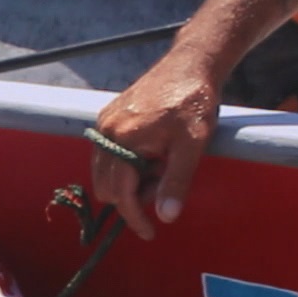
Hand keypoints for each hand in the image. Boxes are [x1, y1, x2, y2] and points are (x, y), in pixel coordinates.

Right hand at [90, 52, 220, 240]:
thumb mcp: (192, 145)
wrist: (190, 64)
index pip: (120, 193)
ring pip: (103, 172)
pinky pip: (105, 154)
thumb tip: (166, 216)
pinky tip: (150, 154)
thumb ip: (177, 181)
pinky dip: (123, 165)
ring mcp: (104, 123)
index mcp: (123, 139)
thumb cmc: (194, 102)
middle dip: (131, 197)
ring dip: (127, 181)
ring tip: (159, 168)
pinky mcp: (107, 117)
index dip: (134, 217)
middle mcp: (106, 132)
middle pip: (106, 186)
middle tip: (162, 185)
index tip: (150, 232)